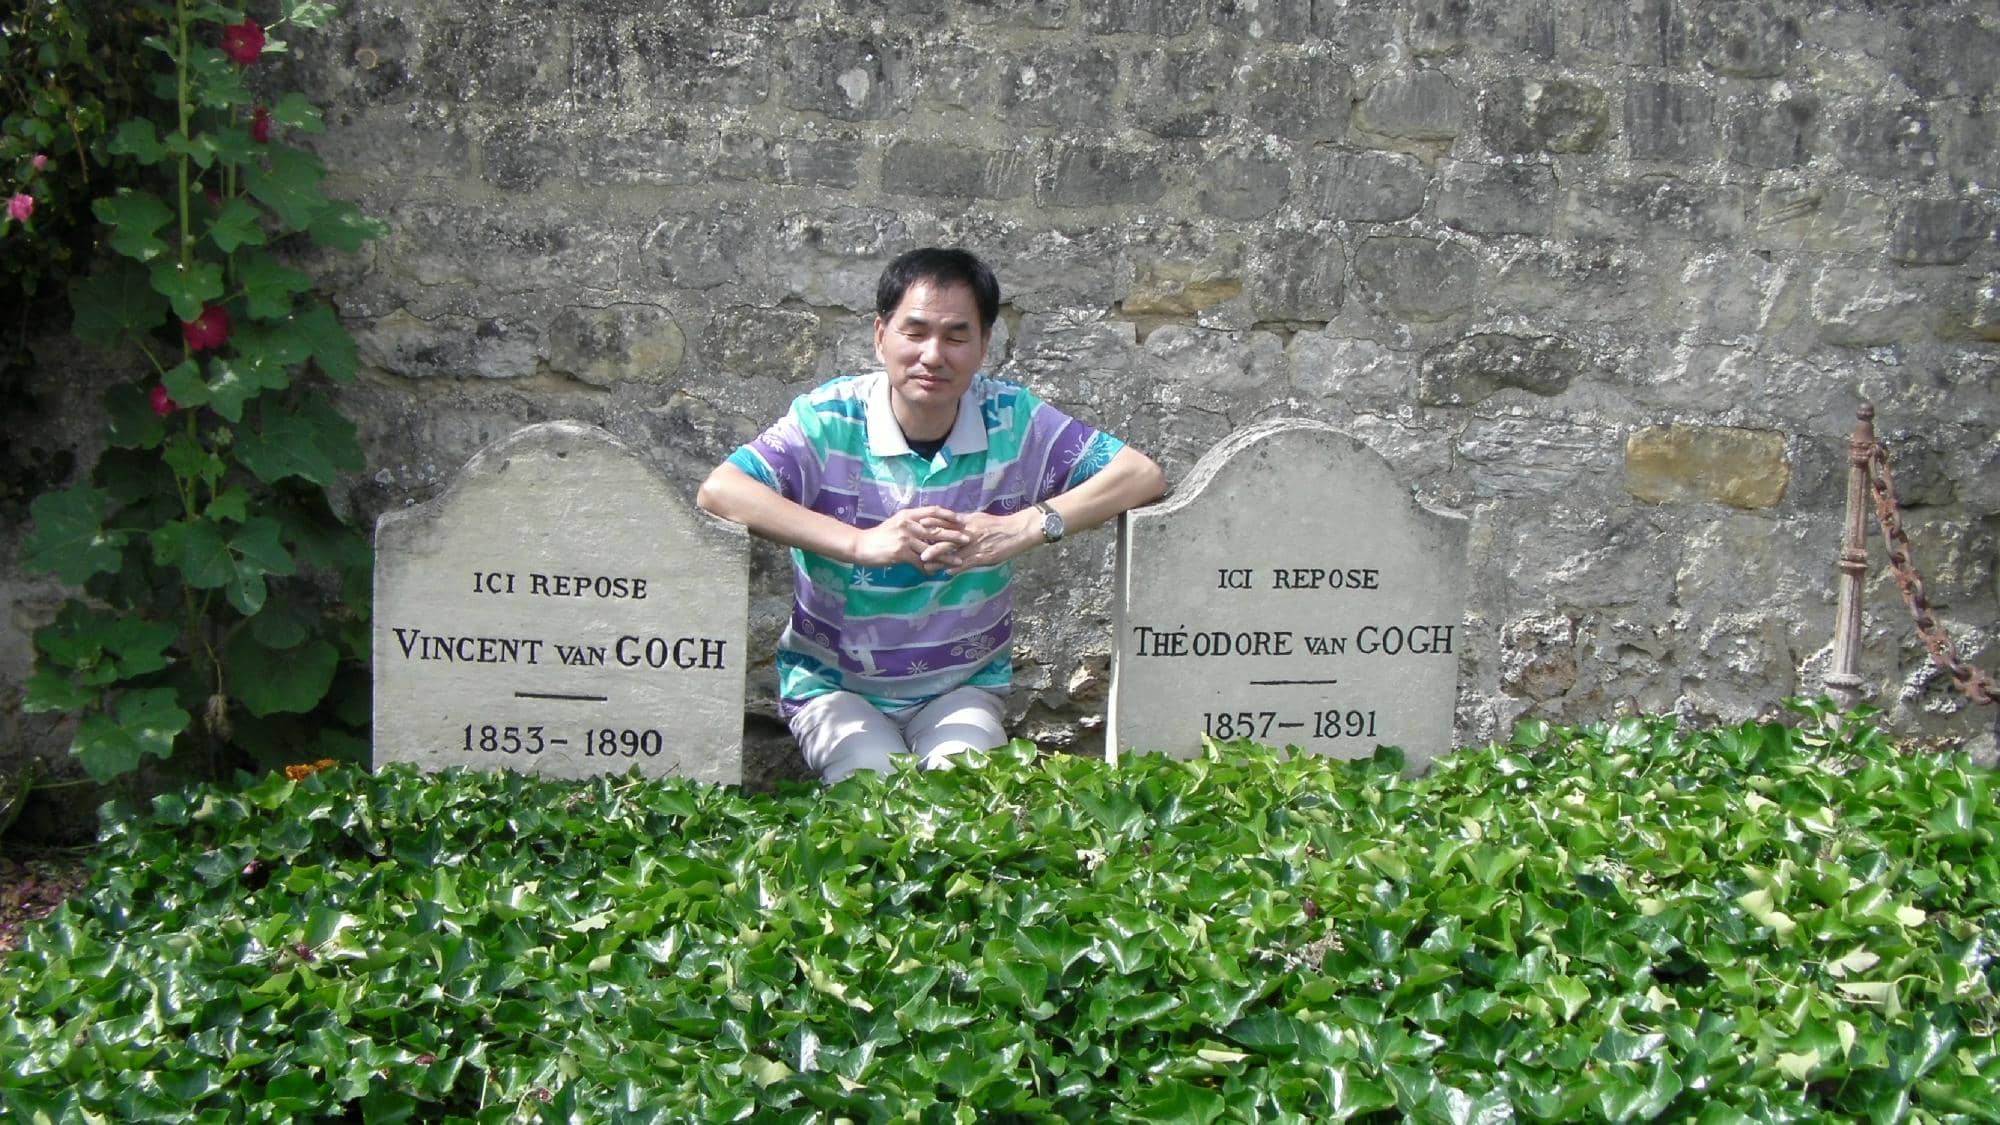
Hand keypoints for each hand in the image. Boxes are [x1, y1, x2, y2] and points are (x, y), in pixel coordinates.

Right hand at [851, 506, 969, 572]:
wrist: (862, 545)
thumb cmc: (881, 535)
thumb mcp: (897, 522)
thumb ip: (913, 522)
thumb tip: (932, 524)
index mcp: (909, 514)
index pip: (933, 511)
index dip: (949, 515)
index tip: (962, 521)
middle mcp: (908, 524)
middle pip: (936, 529)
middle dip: (954, 536)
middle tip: (968, 540)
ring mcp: (904, 539)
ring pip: (931, 548)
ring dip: (946, 557)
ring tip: (959, 561)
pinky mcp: (900, 553)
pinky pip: (919, 562)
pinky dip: (929, 569)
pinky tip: (937, 574)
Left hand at [928, 508, 1040, 573]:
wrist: (1017, 531)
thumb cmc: (998, 524)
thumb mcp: (979, 518)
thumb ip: (963, 520)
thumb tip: (950, 520)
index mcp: (967, 522)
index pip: (946, 521)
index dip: (932, 523)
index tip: (918, 524)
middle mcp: (969, 533)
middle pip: (946, 539)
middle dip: (931, 546)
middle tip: (918, 552)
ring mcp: (975, 546)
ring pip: (954, 554)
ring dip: (939, 561)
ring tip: (927, 567)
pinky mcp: (983, 557)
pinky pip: (967, 563)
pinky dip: (956, 568)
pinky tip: (947, 573)